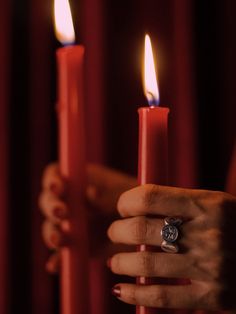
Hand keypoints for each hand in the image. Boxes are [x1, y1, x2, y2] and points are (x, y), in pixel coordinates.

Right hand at [39, 162, 136, 272]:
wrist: (148, 228)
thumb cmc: (136, 202)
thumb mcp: (125, 193)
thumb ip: (107, 194)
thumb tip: (91, 193)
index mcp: (79, 181)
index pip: (54, 175)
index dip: (52, 180)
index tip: (58, 187)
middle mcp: (71, 202)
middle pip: (48, 201)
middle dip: (51, 206)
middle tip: (61, 212)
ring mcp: (71, 225)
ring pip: (51, 227)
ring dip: (51, 233)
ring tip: (58, 239)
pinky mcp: (76, 246)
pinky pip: (61, 254)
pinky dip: (57, 260)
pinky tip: (55, 265)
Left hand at [107, 184, 235, 310]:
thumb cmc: (234, 226)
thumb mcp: (215, 204)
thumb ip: (179, 204)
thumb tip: (135, 207)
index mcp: (208, 204)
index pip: (149, 197)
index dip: (126, 202)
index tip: (122, 209)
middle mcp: (209, 233)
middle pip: (141, 230)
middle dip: (117, 232)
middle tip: (114, 233)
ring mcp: (211, 267)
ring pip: (146, 265)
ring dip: (120, 263)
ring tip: (114, 262)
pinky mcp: (215, 297)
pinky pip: (163, 299)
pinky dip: (135, 295)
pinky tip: (120, 291)